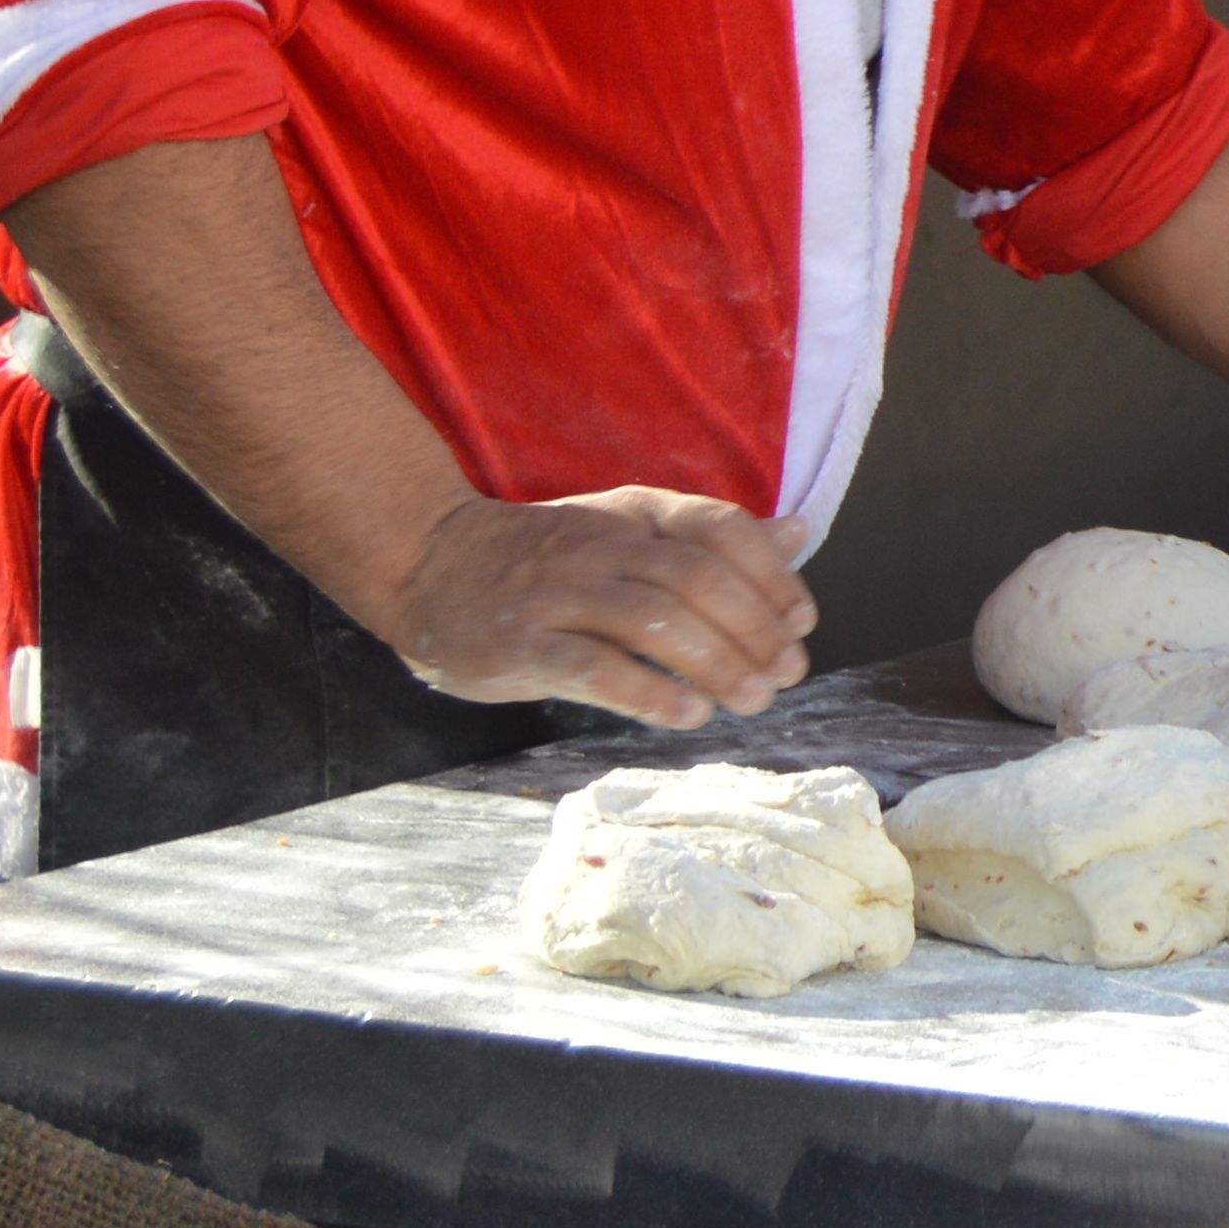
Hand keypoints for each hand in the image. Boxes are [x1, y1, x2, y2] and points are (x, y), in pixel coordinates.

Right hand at [376, 486, 814, 726]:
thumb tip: (797, 533)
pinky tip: (686, 713)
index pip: (720, 529)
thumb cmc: (544, 555)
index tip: (802, 623)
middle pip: (697, 579)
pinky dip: (648, 691)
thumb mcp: (627, 530)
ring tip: (752, 700)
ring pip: (653, 621)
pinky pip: (593, 668)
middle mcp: (600, 546)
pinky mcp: (518, 644)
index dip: (772, 576)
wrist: (426, 560)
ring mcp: (557, 593)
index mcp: (634, 514)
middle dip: (754, 630)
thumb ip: (709, 539)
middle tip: (786, 674)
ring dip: (715, 664)